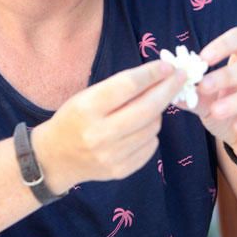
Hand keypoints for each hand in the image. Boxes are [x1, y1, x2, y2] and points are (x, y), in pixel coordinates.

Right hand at [32, 60, 185, 191]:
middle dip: (168, 89)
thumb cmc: (73, 118)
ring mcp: (111, 155)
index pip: (128, 85)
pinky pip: (150, 146)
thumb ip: (120, 87)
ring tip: (150, 105)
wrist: (55, 158)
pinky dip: (151, 132)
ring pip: (153, 127)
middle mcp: (99, 133)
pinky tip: (140, 127)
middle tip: (180, 77)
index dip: (152, 74)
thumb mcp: (87, 96)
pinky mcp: (120, 171)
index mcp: (87, 108)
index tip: (168, 66)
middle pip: (147, 108)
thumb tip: (159, 74)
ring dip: (158, 111)